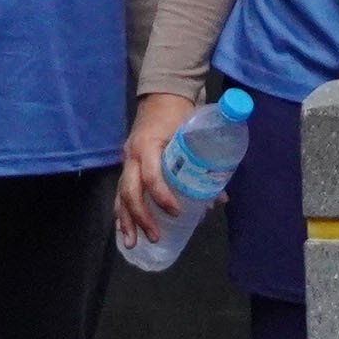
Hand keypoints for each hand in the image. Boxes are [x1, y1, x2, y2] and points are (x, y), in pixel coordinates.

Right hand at [119, 89, 200, 246]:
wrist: (161, 95)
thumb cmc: (179, 114)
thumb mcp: (194, 133)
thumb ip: (206, 163)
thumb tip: (219, 200)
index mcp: (149, 145)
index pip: (152, 175)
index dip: (162, 196)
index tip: (176, 212)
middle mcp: (132, 155)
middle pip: (130, 190)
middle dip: (141, 216)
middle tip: (155, 236)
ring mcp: (126, 161)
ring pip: (120, 194)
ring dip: (126, 220)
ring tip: (131, 243)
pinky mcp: (126, 166)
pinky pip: (120, 193)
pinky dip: (122, 212)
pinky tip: (125, 230)